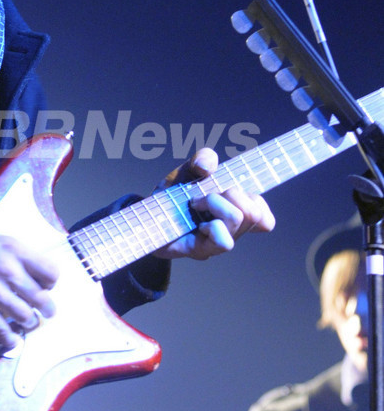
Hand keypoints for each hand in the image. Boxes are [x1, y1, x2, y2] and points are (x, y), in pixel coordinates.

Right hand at [0, 231, 57, 352]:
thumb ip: (16, 256)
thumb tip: (34, 275)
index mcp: (14, 249)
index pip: (50, 272)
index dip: (49, 283)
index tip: (44, 287)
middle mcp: (8, 269)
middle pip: (42, 298)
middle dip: (47, 309)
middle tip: (46, 313)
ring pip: (26, 317)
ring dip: (28, 323)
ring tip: (25, 324)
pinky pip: (2, 332)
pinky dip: (9, 340)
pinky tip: (11, 341)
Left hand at [154, 147, 274, 260]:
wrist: (146, 214)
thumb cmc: (172, 195)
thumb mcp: (188, 170)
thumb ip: (202, 159)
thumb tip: (207, 167)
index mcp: (234, 213)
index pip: (265, 220)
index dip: (258, 202)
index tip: (235, 188)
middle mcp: (230, 232)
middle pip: (255, 213)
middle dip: (232, 192)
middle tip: (205, 194)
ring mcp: (218, 243)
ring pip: (238, 219)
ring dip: (216, 203)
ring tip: (196, 203)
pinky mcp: (202, 251)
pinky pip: (223, 240)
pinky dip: (211, 225)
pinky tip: (196, 223)